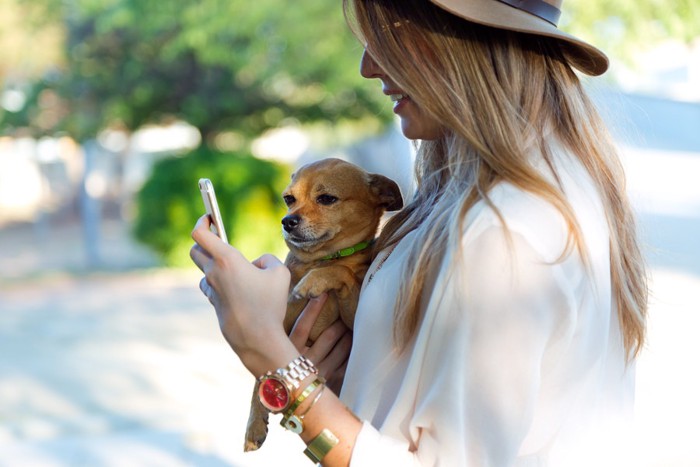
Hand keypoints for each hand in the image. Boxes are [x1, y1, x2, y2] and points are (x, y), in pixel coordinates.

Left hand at [190, 215, 294, 374]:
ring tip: (235, 269)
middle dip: (204, 241)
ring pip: (204, 271)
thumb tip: (255, 264)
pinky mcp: (214, 305)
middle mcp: (214, 273)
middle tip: (219, 238)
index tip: (210, 217)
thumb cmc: (270, 304)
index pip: (200, 234)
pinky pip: (213, 288)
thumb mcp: (280, 273)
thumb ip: (267, 259)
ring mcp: (211, 291)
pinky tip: (238, 289)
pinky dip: (221, 283)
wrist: (257, 339)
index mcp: (227, 260)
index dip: (202, 221)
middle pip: (195, 250)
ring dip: (214, 265)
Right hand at [289, 293, 352, 394]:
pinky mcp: (332, 382)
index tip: (323, 294)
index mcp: (289, 354)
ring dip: (348, 334)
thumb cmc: (284, 369)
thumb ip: (287, 335)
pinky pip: (347, 363)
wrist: (292, 399)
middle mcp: (306, 363)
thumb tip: (302, 308)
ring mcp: (321, 373)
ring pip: (341, 348)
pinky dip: (352, 351)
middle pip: (328, 337)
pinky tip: (356, 342)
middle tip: (347, 310)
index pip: (302, 327)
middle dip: (340, 322)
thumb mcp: (281, 352)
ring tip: (353, 324)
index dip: (313, 310)